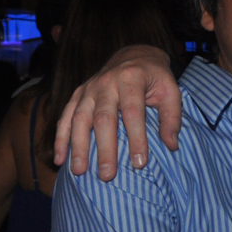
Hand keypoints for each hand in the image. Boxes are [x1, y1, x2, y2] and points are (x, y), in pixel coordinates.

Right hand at [52, 45, 178, 180]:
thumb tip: (171, 145)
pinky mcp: (77, 94)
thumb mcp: (171, 90)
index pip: (133, 112)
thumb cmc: (155, 78)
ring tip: (79, 171)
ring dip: (78, 146)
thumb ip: (172, 117)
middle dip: (105, 148)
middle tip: (107, 175)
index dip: (136, 138)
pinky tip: (59, 159)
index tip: (139, 163)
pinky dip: (61, 138)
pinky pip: (65, 117)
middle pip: (103, 118)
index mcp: (131, 78)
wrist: (134, 55)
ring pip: (79, 119)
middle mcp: (106, 82)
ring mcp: (88, 88)